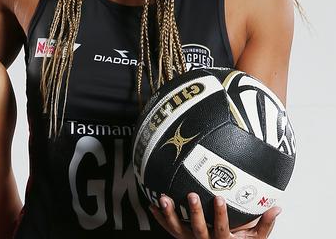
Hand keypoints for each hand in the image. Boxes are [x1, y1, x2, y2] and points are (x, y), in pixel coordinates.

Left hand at [150, 193, 280, 237]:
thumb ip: (265, 225)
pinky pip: (169, 229)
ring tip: (164, 198)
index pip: (222, 229)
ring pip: (178, 230)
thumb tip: (277, 207)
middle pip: (198, 230)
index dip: (220, 215)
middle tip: (191, 195)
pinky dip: (160, 217)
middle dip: (194, 213)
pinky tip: (152, 204)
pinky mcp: (181, 238)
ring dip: (170, 214)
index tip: (219, 198)